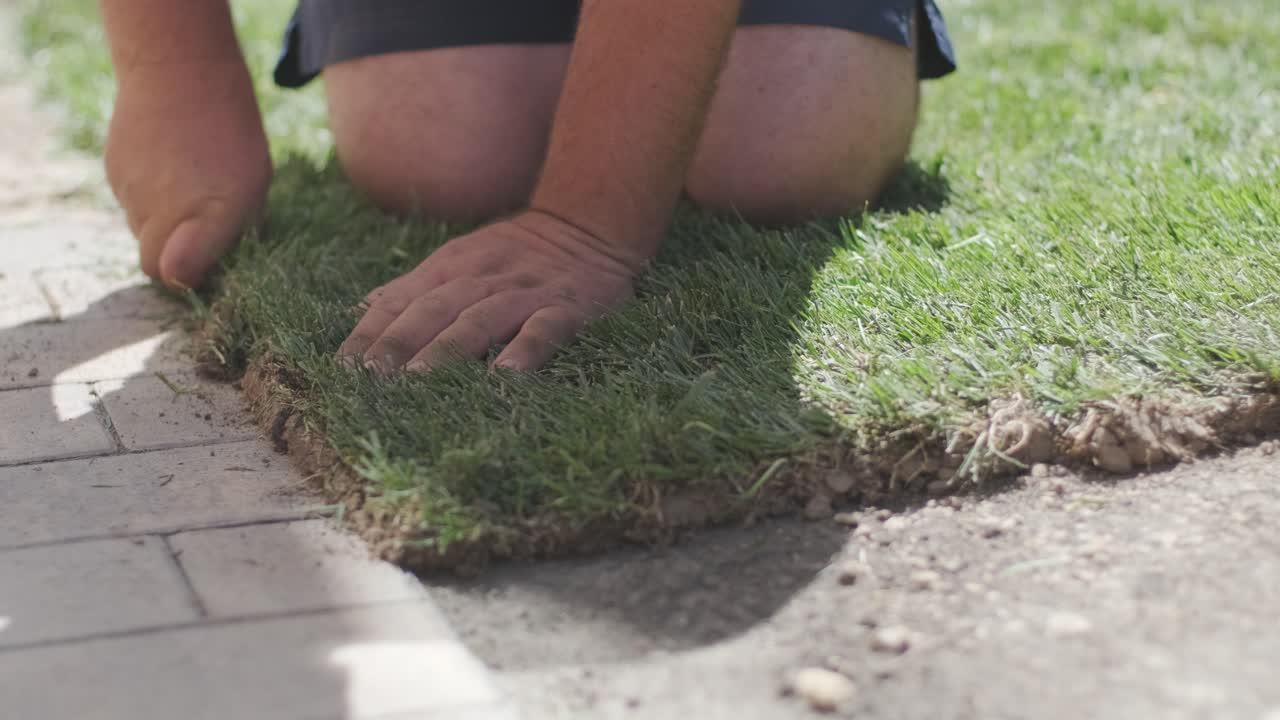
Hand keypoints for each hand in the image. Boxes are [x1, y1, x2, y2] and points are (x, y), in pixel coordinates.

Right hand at [105, 61, 270, 287]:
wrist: (180, 70)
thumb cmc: (232, 130)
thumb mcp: (255, 183)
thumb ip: (237, 229)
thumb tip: (223, 261)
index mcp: (211, 217)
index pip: (178, 275)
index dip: (188, 281)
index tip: (202, 271)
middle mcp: (165, 212)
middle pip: (153, 264)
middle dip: (173, 261)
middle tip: (198, 238)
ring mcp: (133, 194)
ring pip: (141, 233)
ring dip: (161, 226)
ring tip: (187, 189)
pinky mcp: (114, 175)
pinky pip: (130, 204)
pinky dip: (147, 199)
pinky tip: (167, 168)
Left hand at [339, 210, 641, 371]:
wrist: (588, 226)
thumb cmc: (514, 254)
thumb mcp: (458, 259)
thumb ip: (413, 288)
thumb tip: (360, 313)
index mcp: (449, 267)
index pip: (400, 301)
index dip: (370, 333)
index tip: (342, 368)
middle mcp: (481, 278)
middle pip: (432, 310)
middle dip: (398, 343)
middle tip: (370, 380)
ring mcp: (524, 293)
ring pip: (479, 319)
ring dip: (447, 350)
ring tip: (418, 382)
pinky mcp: (567, 308)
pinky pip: (544, 329)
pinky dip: (525, 351)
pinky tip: (505, 378)